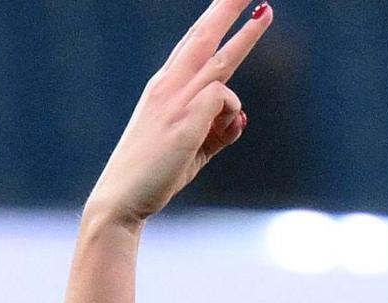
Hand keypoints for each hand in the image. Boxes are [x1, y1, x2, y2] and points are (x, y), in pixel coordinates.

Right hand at [86, 0, 271, 228]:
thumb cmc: (157, 174)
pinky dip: (231, 110)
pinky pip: (222, 97)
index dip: (215, 22)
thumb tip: (243, 118)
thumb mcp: (194, 149)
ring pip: (217, 58)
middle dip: (225, 9)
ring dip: (243, 35)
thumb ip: (219, 132)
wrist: (123, 198)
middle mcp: (168, 85)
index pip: (194, 45)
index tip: (234, 2)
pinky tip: (224, 128)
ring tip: (265, 11)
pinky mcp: (184, 120)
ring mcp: (175, 100)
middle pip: (202, 37)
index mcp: (165, 87)